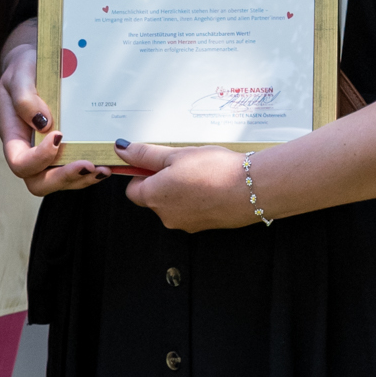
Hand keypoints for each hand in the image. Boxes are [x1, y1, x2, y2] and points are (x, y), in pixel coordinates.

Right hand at [0, 40, 105, 198]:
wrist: (35, 64)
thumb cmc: (24, 70)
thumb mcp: (18, 75)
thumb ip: (24, 98)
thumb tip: (43, 123)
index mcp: (14, 136)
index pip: (20, 163)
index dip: (39, 159)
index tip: (58, 136)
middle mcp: (30, 151)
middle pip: (39, 182)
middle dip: (64, 178)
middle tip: (88, 165)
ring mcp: (49, 153)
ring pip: (60, 181)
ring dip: (82, 179)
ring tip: (103, 167)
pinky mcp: (66, 149)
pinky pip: (75, 170)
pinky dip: (91, 171)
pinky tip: (106, 161)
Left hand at [116, 142, 257, 233]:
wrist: (252, 189)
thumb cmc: (215, 170)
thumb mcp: (177, 154)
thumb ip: (146, 154)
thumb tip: (122, 150)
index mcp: (154, 197)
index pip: (132, 189)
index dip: (142, 173)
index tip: (156, 161)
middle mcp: (165, 215)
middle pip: (153, 197)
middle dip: (163, 180)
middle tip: (183, 163)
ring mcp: (185, 223)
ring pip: (173, 203)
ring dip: (181, 189)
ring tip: (202, 173)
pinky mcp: (203, 226)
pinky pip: (191, 210)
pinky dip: (196, 198)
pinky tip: (212, 185)